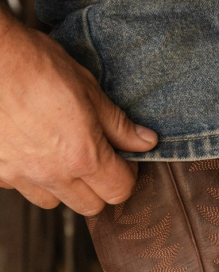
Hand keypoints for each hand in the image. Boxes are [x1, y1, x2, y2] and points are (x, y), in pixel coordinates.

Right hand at [0, 7, 157, 214]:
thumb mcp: (88, 89)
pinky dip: (31, 176)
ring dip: (65, 186)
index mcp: (83, 156)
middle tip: (98, 158)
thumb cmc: (35, 65)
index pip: (120, 191)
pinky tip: (32, 149)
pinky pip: (21, 187)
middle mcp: (52, 174)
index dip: (128, 175)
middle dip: (100, 187)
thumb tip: (145, 142)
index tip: (124, 160)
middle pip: (91, 206)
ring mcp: (21, 175)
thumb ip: (118, 124)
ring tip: (62, 154)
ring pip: (54, 201)